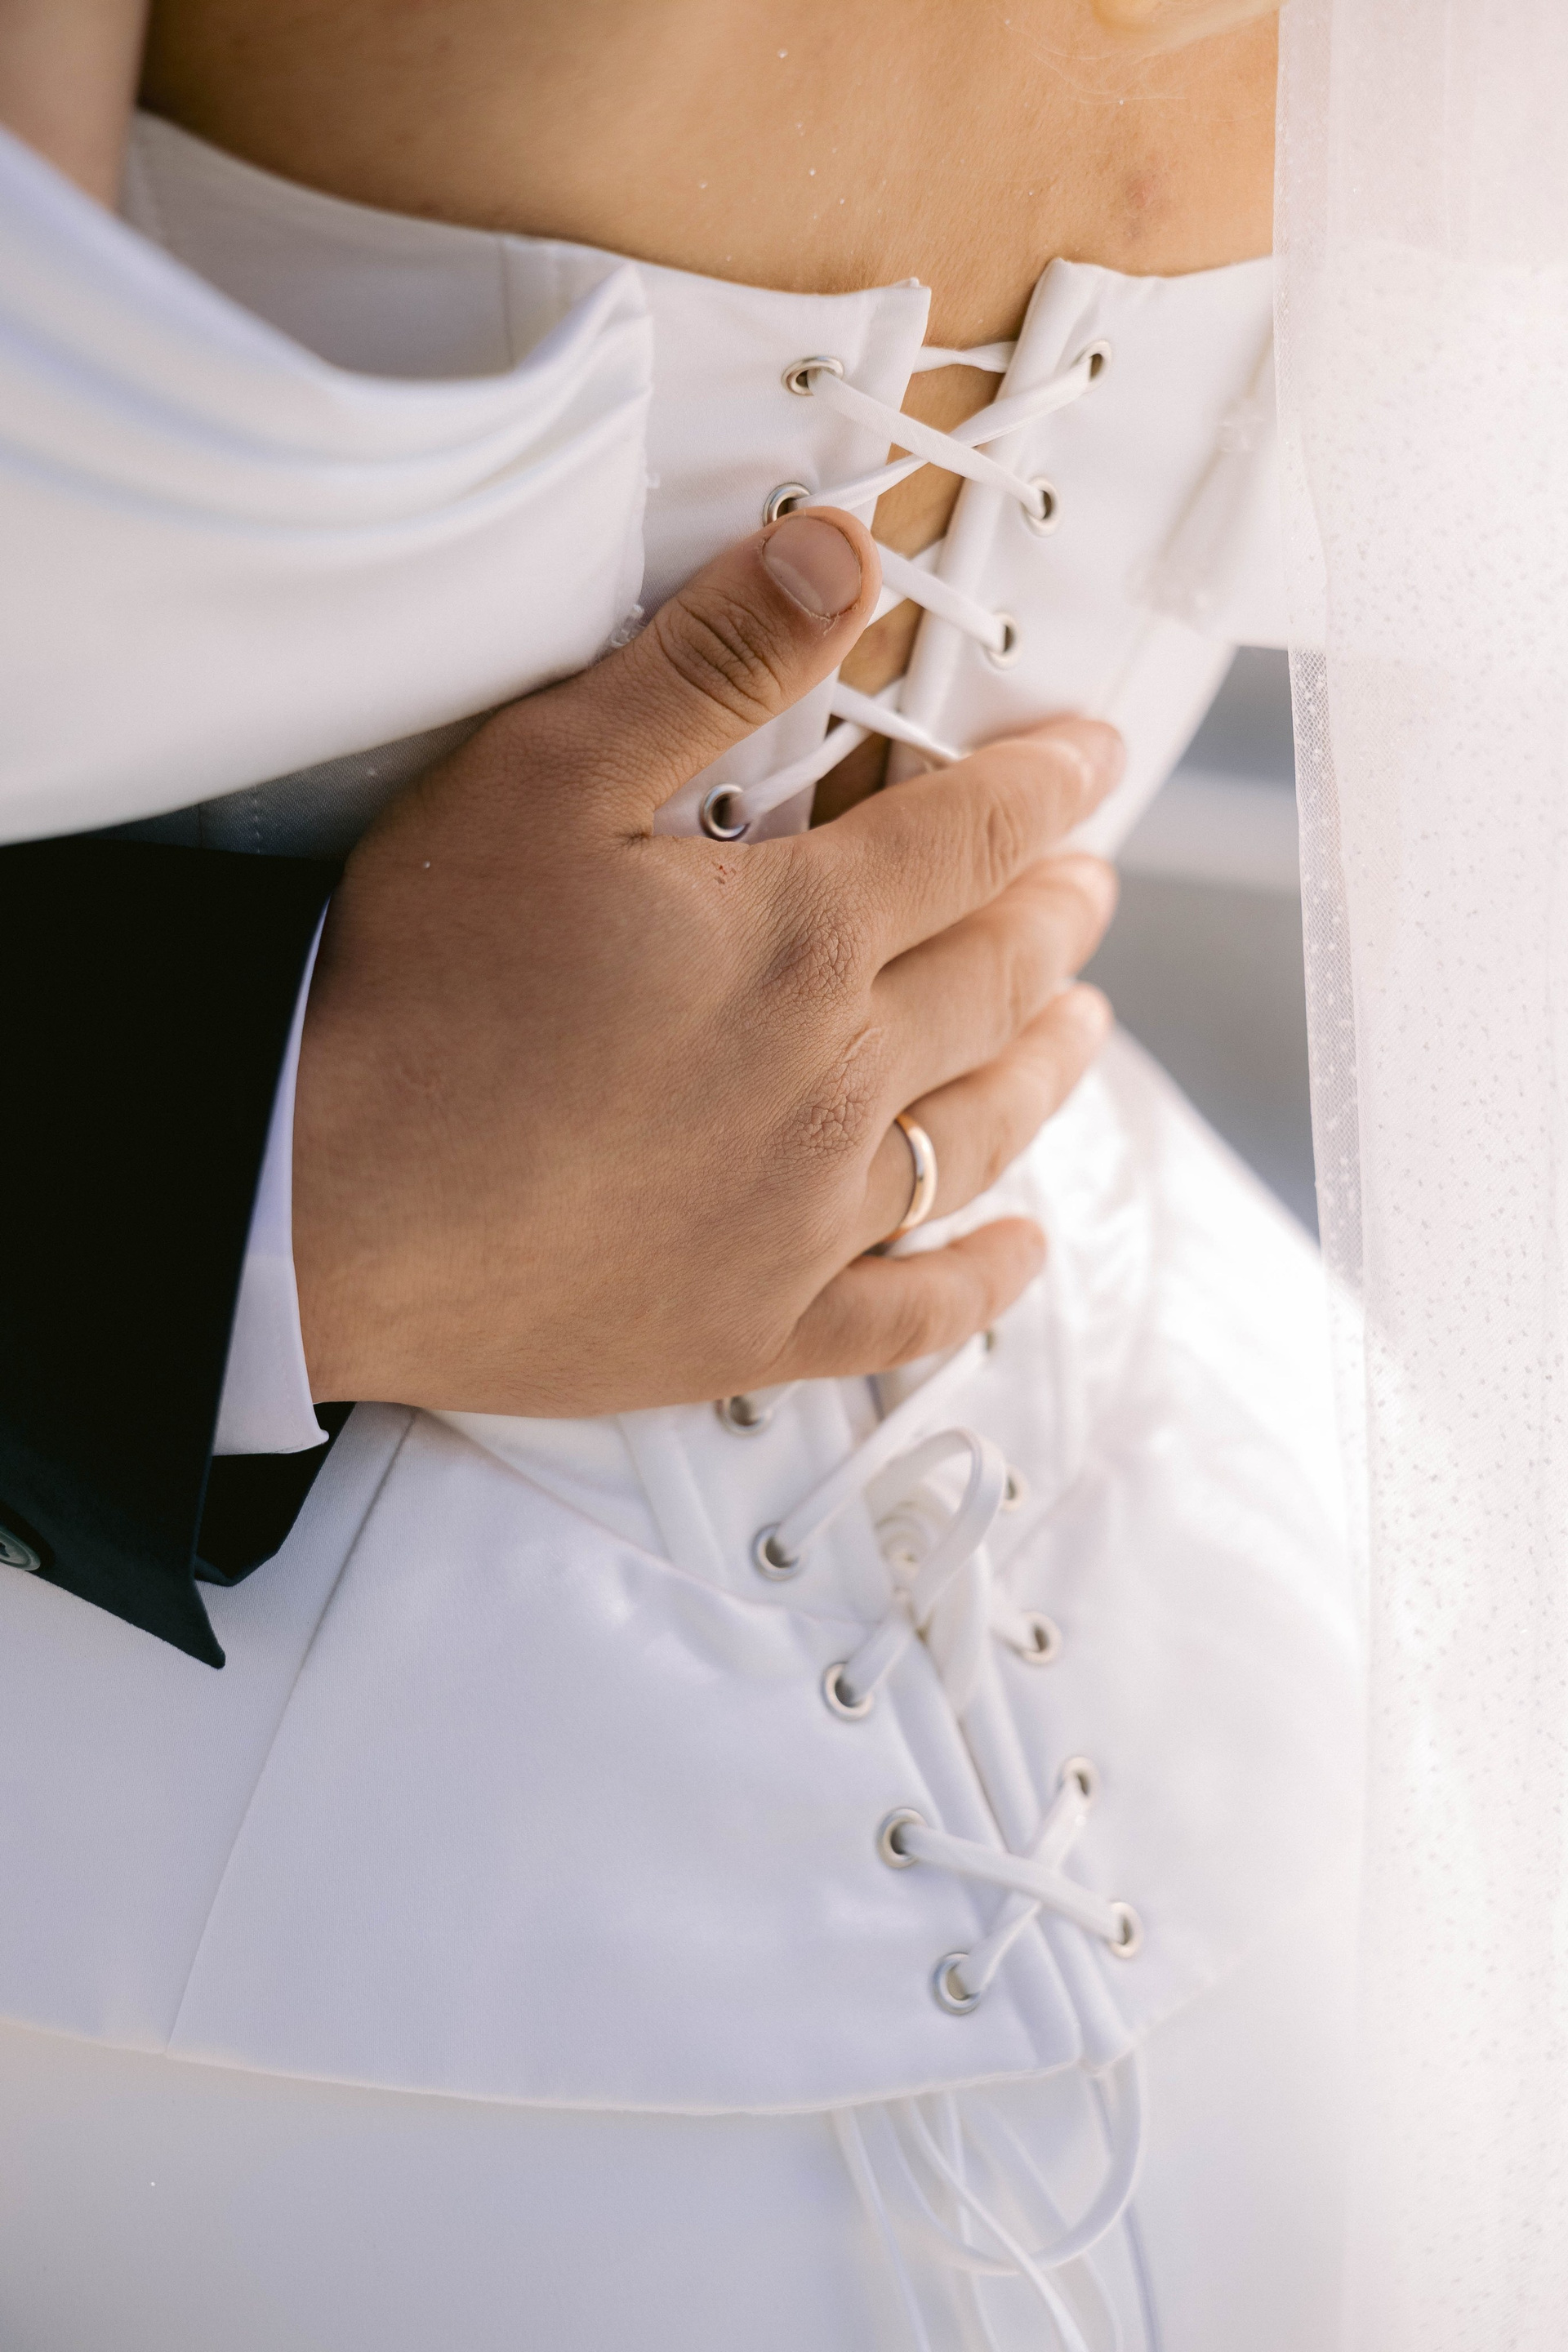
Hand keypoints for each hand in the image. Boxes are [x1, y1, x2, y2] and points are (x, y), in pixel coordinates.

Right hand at [293, 509, 1120, 1415]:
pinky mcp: (755, 1328)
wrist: (314, 1202)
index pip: (967, 837)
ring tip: (1084, 1029)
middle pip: (991, 982)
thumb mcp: (546, 777)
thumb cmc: (416, 989)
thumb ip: (706, 663)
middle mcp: (834, 1083)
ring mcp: (805, 1220)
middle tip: (1091, 889)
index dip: (1045, 786)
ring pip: (977, 1134)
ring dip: (1045, 1072)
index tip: (1092, 762)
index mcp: (799, 940)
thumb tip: (841, 554)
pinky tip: (1018, 1251)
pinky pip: (911, 1314)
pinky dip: (979, 1281)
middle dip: (1054, 919)